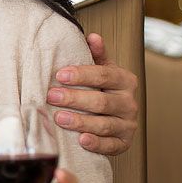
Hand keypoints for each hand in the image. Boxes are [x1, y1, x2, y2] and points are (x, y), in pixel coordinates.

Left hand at [47, 33, 138, 155]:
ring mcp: (128, 124)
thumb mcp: (101, 69)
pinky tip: (81, 140)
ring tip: (59, 118)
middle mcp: (129, 103)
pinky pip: (111, 146)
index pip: (105, 75)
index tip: (60, 75)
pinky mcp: (124, 143)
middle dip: (75, 99)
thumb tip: (92, 36)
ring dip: (81, 121)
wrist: (115, 116)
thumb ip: (96, 55)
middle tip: (51, 96)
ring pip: (104, 124)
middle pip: (101, 101)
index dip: (82, 74)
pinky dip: (97, 144)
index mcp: (125, 81)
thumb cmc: (102, 89)